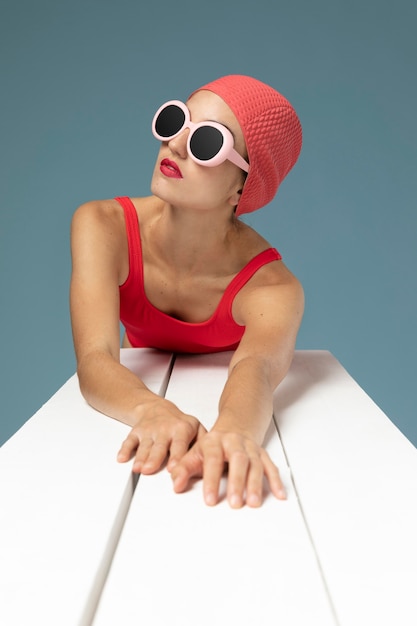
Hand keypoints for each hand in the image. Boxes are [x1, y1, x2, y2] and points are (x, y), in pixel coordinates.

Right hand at [117, 398, 205, 473]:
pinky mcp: (136, 432)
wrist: (156, 408)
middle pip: (159, 447)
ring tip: (138, 468)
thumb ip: (203, 443)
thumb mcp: (196, 428)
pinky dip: (125, 449)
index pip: (179, 445)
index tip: (174, 468)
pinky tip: (122, 458)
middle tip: (151, 470)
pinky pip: (129, 441)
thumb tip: (213, 462)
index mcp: (181, 429)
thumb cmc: (179, 423)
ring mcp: (149, 431)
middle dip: (155, 459)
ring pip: (144, 446)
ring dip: (141, 457)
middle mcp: (164, 430)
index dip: (176, 456)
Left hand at [170, 430, 285, 507]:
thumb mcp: (194, 453)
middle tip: (234, 503)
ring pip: (255, 464)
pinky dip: (276, 480)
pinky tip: (279, 494)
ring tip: (253, 503)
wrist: (235, 425)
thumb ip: (183, 469)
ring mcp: (250, 448)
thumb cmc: (212, 445)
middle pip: (238, 461)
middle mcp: (234, 443)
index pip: (213, 460)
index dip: (211, 480)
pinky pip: (270, 466)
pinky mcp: (262, 454)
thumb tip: (176, 485)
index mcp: (214, 442)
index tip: (210, 500)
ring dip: (255, 484)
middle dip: (237, 482)